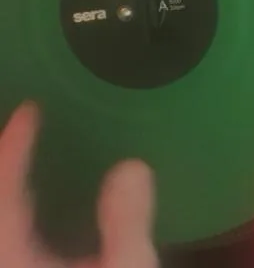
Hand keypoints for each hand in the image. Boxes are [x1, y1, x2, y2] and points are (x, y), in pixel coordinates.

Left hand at [0, 102, 157, 267]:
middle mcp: (6, 254)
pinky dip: (18, 203)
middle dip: (9, 157)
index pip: (6, 185)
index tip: (30, 109)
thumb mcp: (125, 266)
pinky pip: (11, 228)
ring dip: (12, 181)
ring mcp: (12, 262)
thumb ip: (126, 220)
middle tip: (26, 124)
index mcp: (15, 251)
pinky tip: (34, 201)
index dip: (15, 144)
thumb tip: (133, 165)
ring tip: (25, 152)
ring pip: (3, 214)